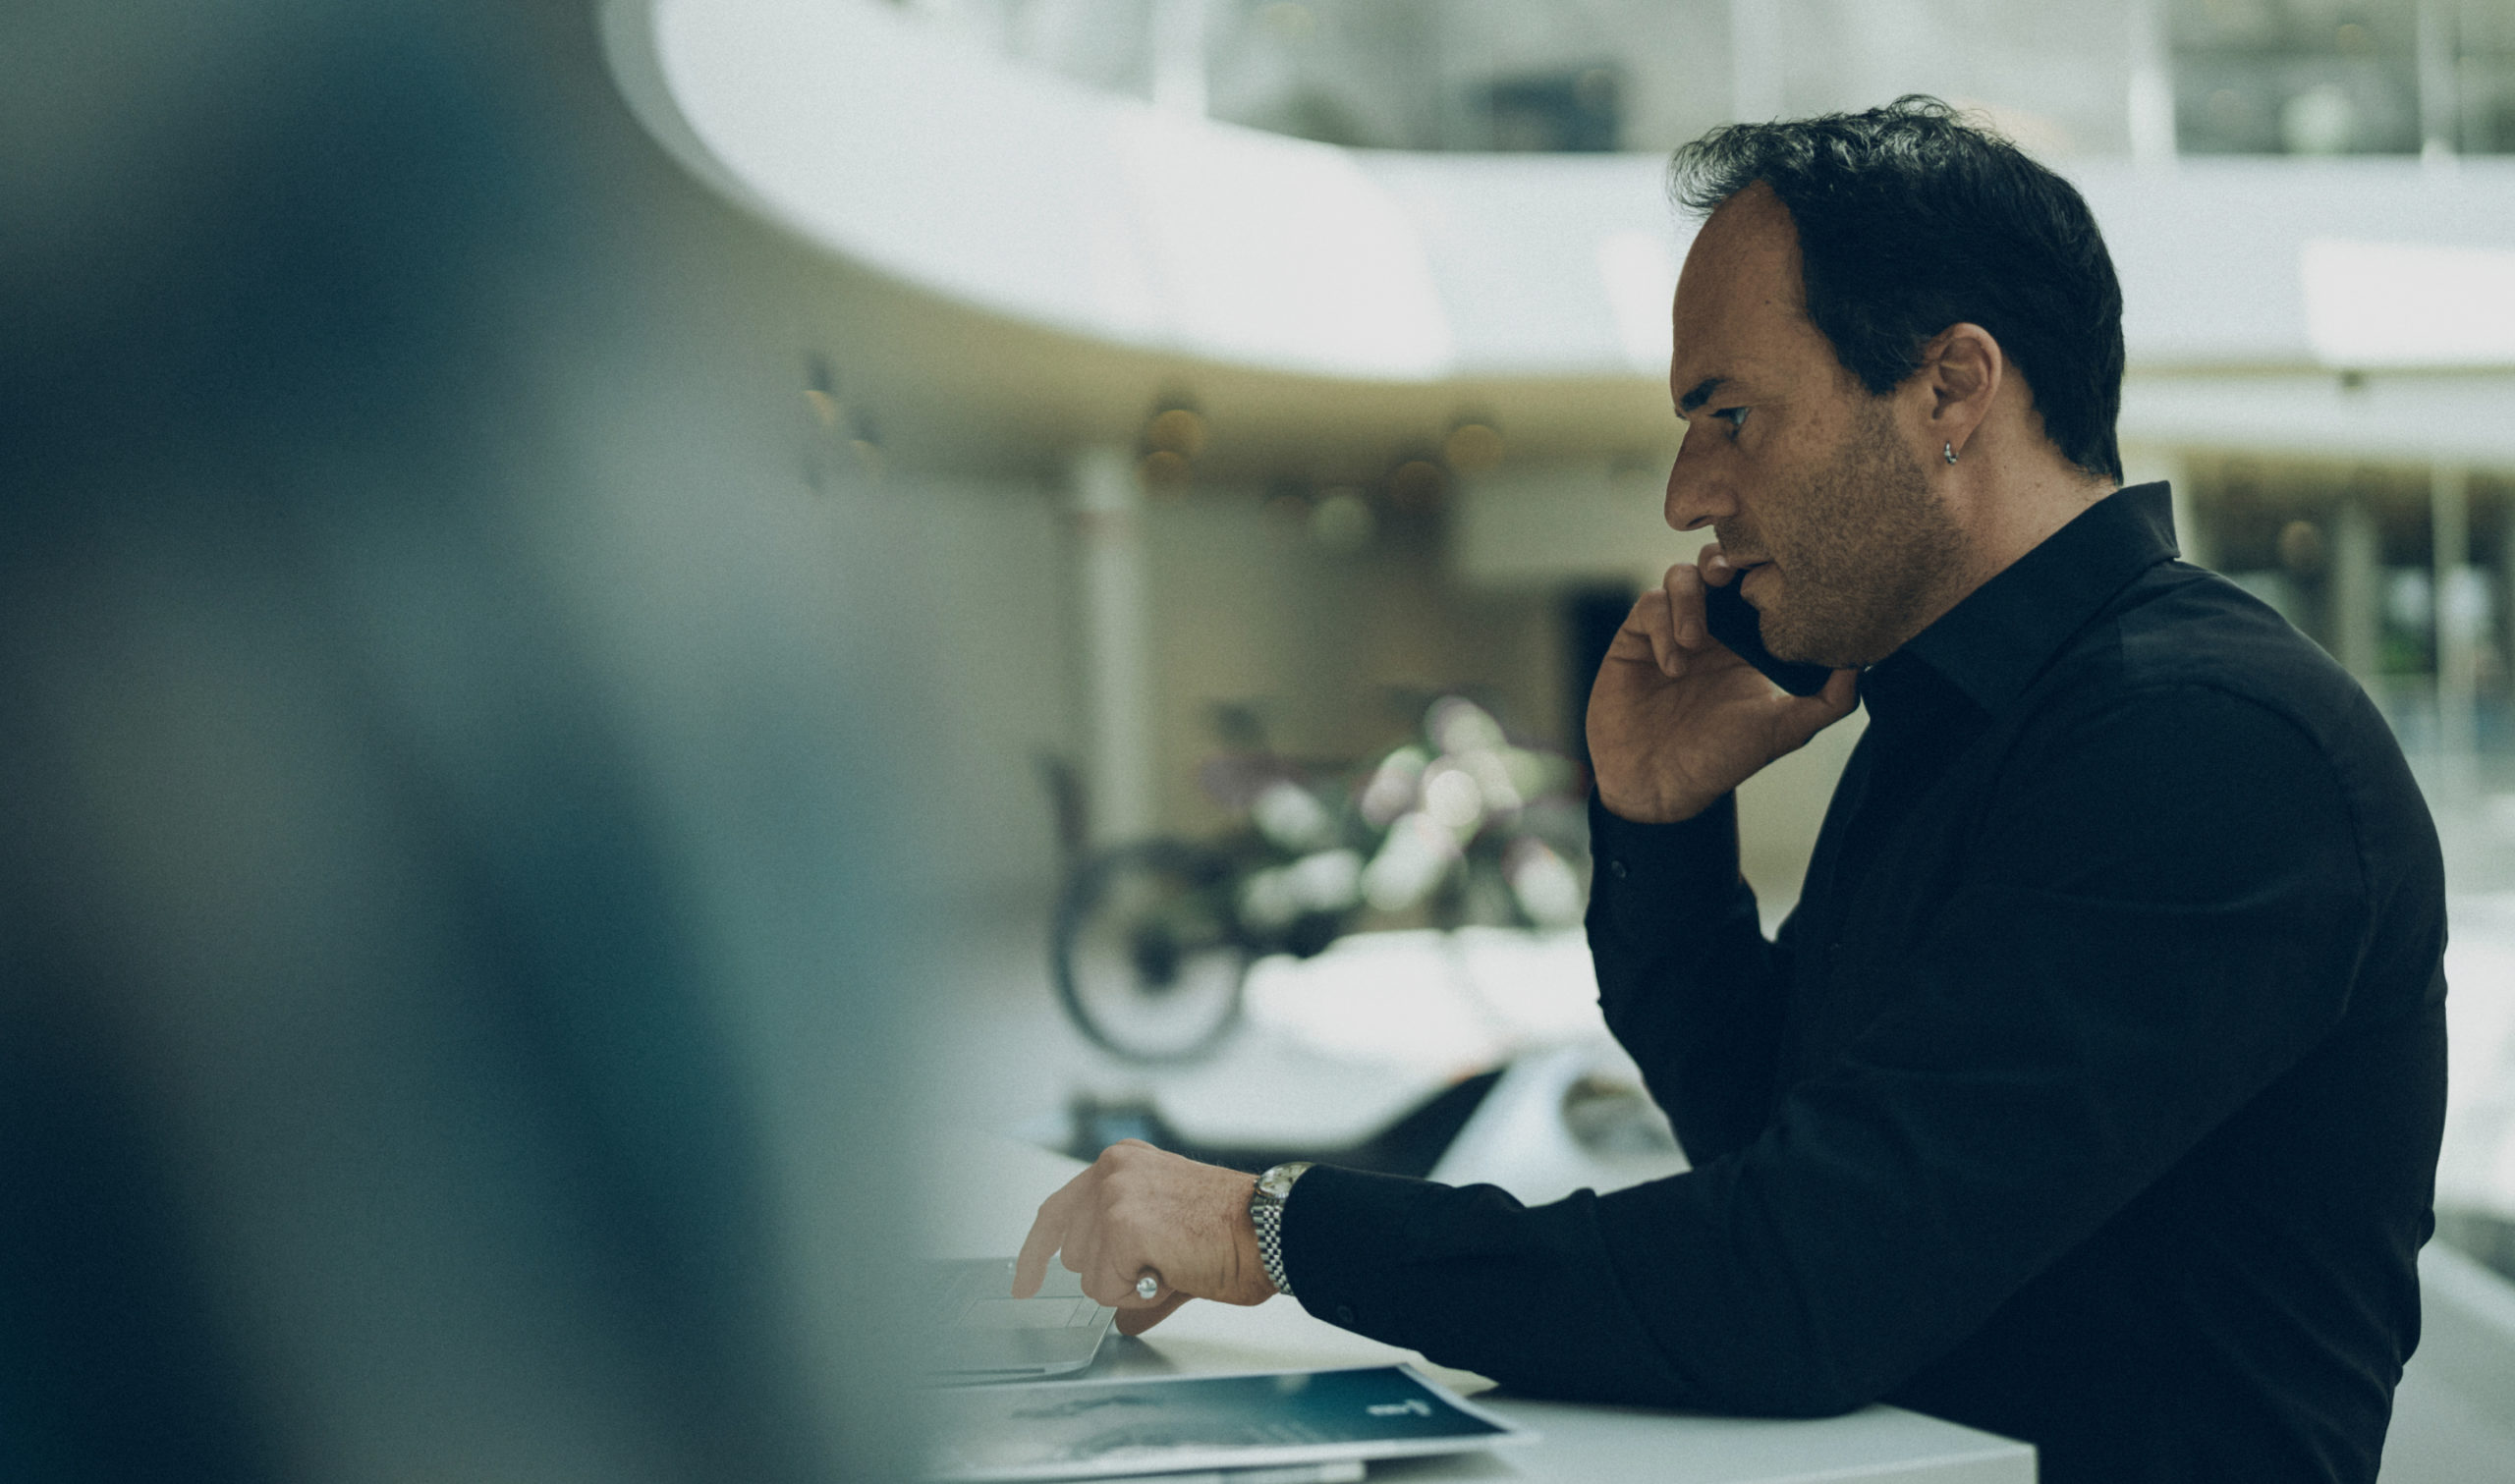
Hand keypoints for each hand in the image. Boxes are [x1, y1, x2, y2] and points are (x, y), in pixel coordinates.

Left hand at [1013, 1140, 1271, 1336]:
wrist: (1271, 1229)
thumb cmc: (1237, 1231)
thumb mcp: (1173, 1241)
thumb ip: (1135, 1270)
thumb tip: (1123, 1316)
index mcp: (1123, 1165)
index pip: (1058, 1210)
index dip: (1036, 1253)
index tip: (1024, 1283)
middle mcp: (1113, 1171)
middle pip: (1073, 1253)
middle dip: (1113, 1274)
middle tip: (1164, 1263)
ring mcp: (1115, 1196)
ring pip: (1089, 1277)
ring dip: (1130, 1286)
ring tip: (1174, 1262)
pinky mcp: (1124, 1226)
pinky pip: (1108, 1289)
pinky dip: (1139, 1294)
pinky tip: (1172, 1269)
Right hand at [1586, 543, 1857, 822]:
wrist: (1659, 788)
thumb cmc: (1721, 760)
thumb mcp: (1784, 730)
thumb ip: (1828, 700)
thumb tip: (1861, 661)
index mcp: (1748, 641)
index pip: (1758, 584)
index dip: (1765, 568)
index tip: (1775, 573)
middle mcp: (1711, 629)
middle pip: (1717, 562)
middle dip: (1723, 557)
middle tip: (1729, 576)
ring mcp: (1671, 631)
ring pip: (1680, 576)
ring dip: (1691, 597)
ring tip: (1696, 640)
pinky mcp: (1635, 640)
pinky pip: (1648, 607)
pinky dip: (1663, 626)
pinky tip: (1674, 666)